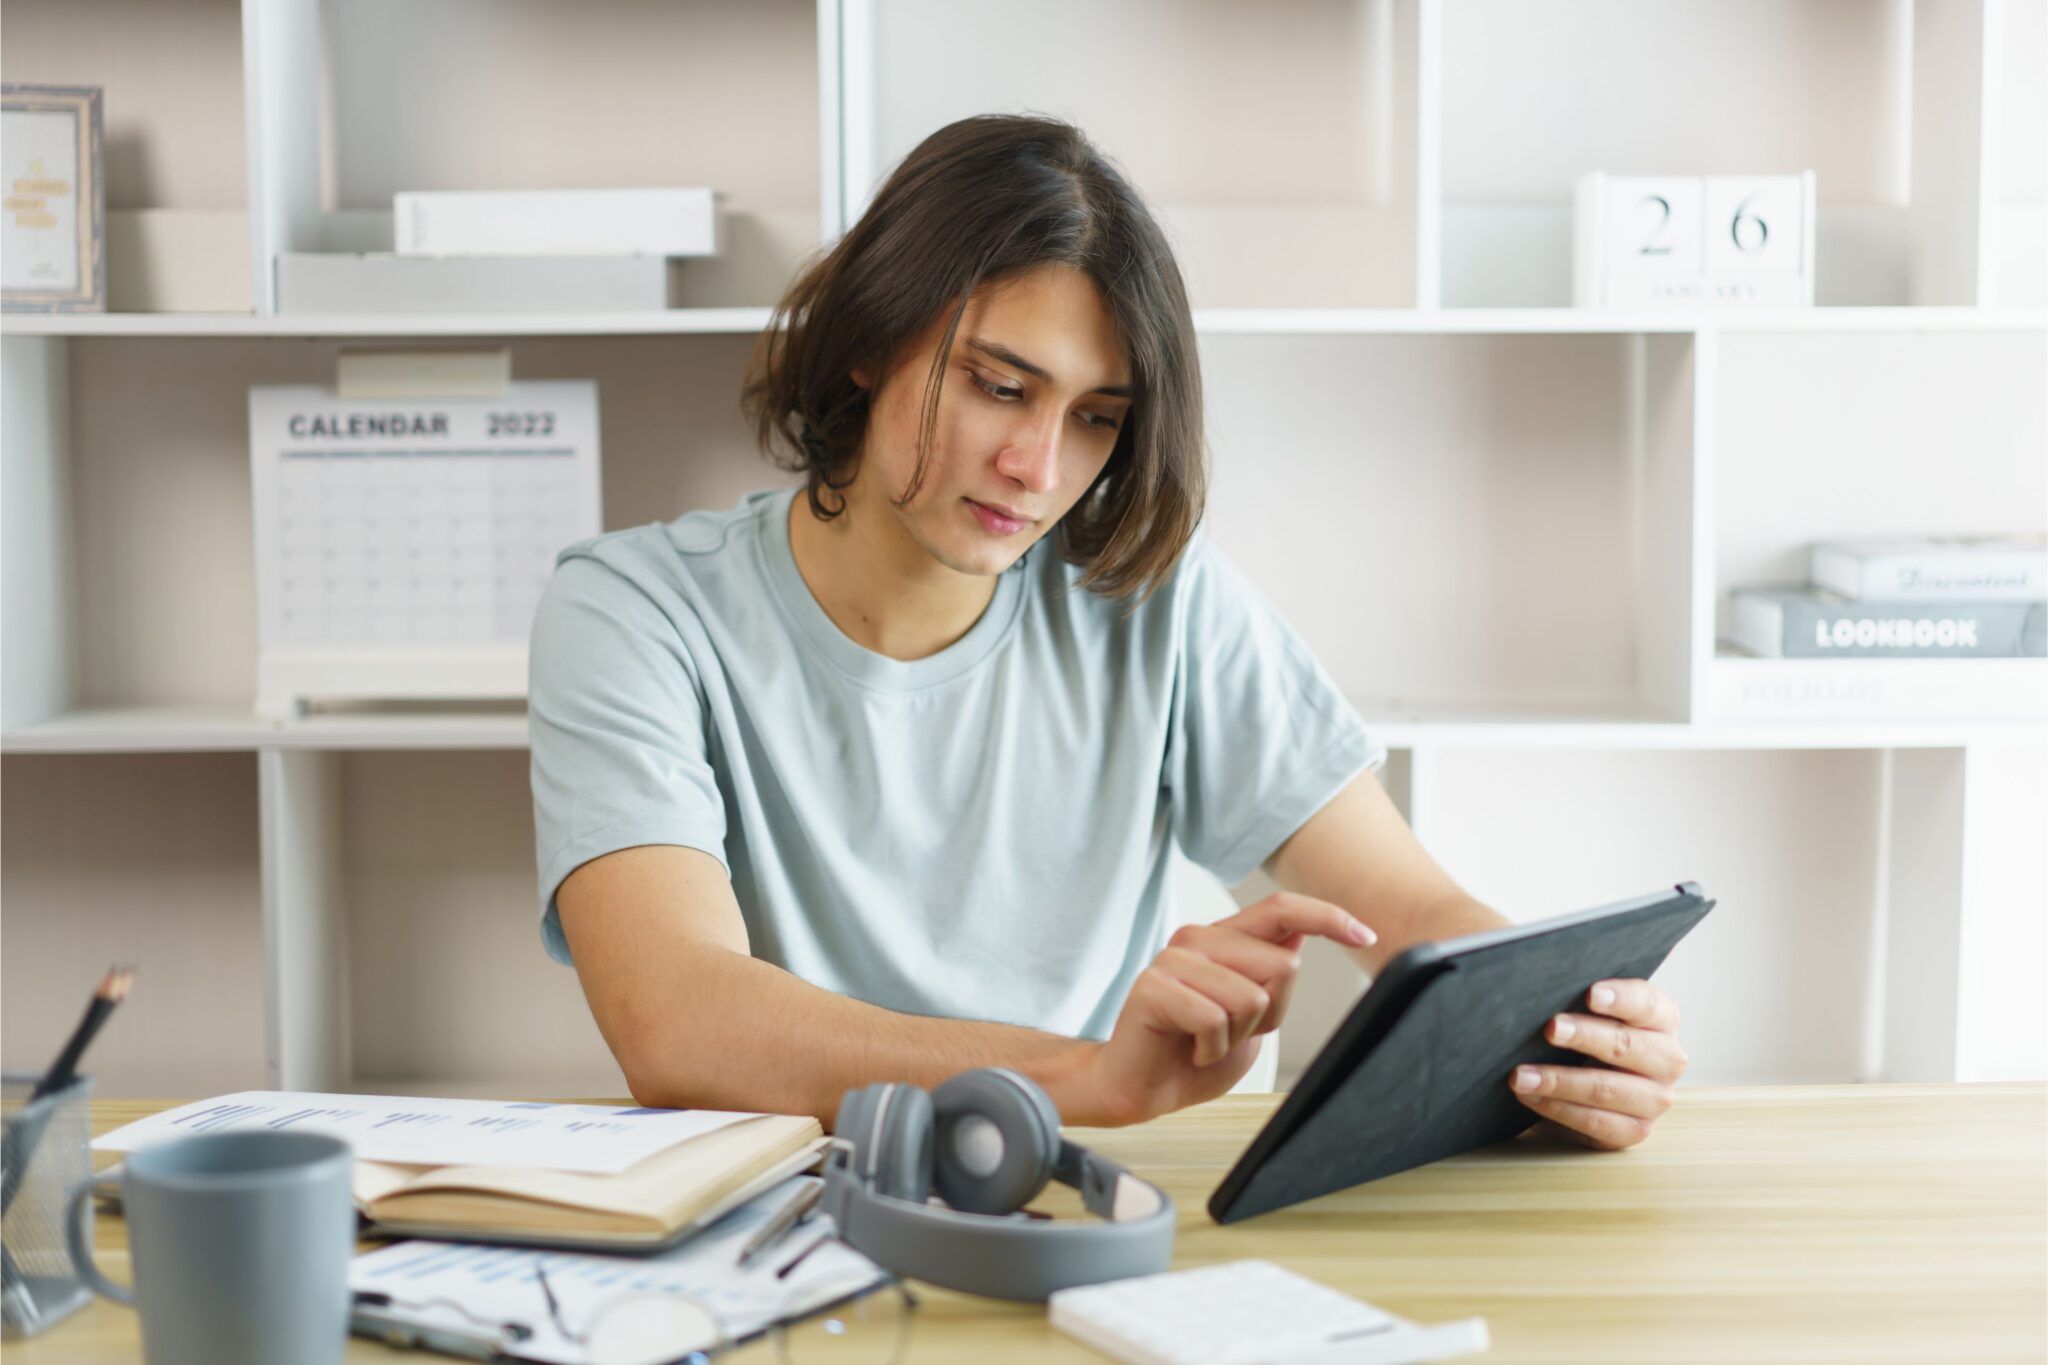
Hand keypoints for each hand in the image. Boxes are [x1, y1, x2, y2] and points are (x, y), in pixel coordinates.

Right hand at [1078, 893, 1374, 1125]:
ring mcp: (1174, 959)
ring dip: (1237, 1036)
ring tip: (1205, 1041)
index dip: (1327, 917)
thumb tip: (1300, 935)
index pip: (1282, 909)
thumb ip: (1269, 976)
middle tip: (1232, 1033)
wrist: (1139, 1088)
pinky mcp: (1154, 986)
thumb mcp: (1250, 1016)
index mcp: (1224, 939)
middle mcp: (1199, 939)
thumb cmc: (1193, 1053)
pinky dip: (1211, 1050)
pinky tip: (1190, 1049)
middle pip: (1281, 965)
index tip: (1364, 936)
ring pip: (1251, 997)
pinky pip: (1214, 1020)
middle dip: (1271, 1014)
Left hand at [1510, 978, 1686, 1150]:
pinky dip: (1559, 1109)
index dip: (1621, 998)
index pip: (1648, 1003)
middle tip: (1549, 1029)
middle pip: (1627, 1045)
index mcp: (1662, 1018)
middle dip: (1584, 1037)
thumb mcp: (1588, 1011)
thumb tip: (1536, 992)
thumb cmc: (1585, 1031)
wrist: (1586, 1077)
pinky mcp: (1635, 1130)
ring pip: (1608, 1089)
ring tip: (1521, 1075)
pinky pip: (1597, 1122)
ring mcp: (1656, 1099)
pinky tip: (1531, 1097)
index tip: (1590, 994)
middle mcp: (1668, 1059)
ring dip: (1560, 1082)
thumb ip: (1576, 998)